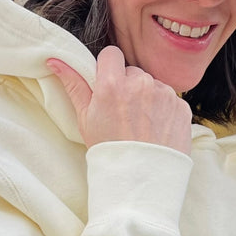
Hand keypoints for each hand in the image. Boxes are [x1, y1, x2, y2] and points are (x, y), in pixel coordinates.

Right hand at [46, 46, 191, 155]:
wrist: (140, 181)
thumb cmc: (108, 151)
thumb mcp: (85, 119)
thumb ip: (74, 85)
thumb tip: (55, 60)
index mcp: (113, 85)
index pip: (111, 54)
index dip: (108, 69)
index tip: (108, 86)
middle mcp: (141, 84)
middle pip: (133, 71)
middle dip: (128, 86)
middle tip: (123, 114)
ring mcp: (164, 94)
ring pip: (152, 85)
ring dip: (147, 98)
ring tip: (141, 125)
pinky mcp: (181, 106)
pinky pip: (170, 99)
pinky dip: (164, 110)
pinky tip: (156, 129)